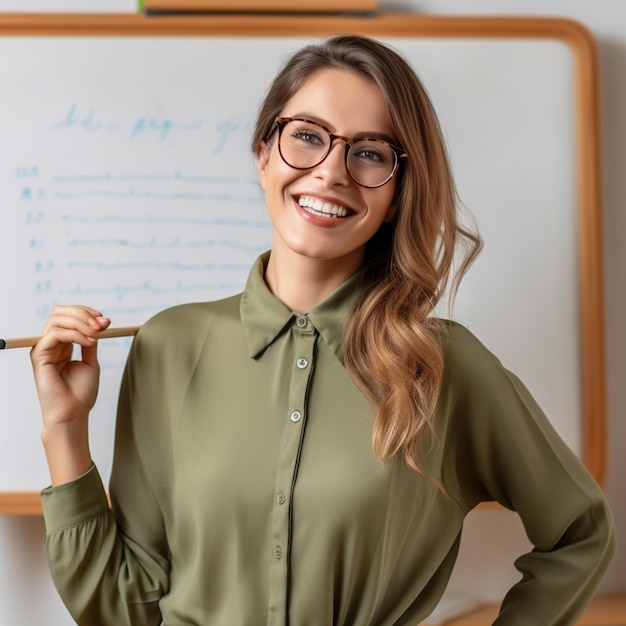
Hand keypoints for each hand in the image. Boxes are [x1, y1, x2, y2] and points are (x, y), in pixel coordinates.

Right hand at [30, 305, 110, 483]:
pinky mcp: (39, 356)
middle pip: (60, 313)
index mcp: (62, 344)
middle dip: (84, 314)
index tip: (106, 321)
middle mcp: (51, 344)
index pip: (68, 316)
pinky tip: (89, 342)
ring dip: (81, 322)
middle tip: (102, 324)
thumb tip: (99, 323)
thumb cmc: (80, 393)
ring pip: (58, 319)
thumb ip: (91, 342)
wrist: (73, 413)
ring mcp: (44, 349)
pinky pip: (55, 334)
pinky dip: (75, 334)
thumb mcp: (91, 361)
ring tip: (96, 334)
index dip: (87, 313)